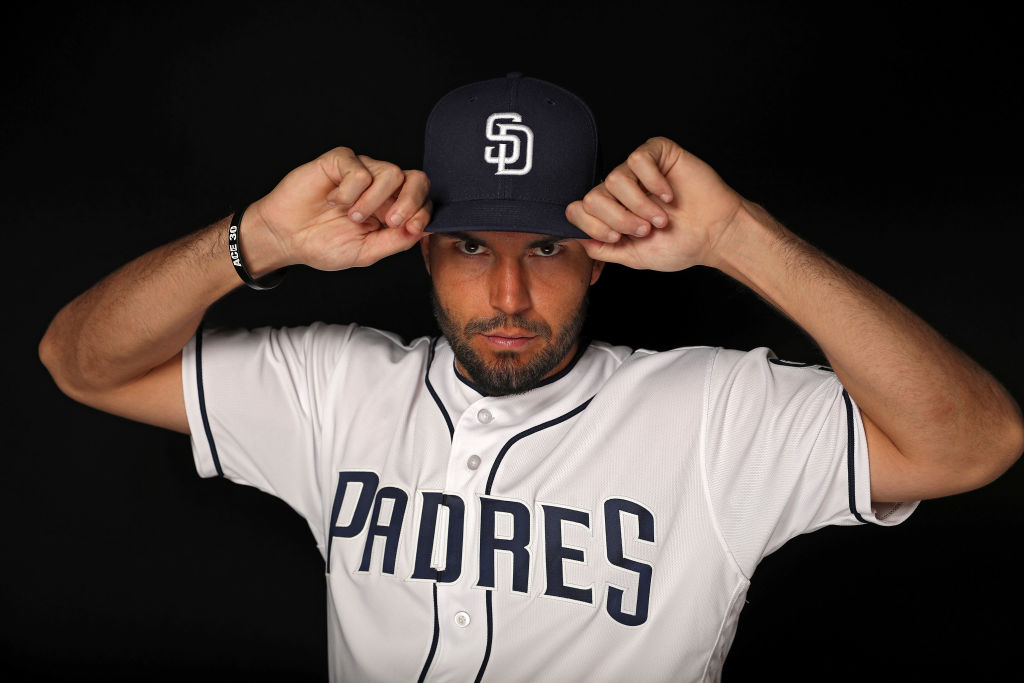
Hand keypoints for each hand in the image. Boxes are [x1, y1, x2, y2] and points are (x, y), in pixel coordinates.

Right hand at [246, 147, 431, 271]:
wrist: (286, 237)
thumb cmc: (323, 244)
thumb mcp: (366, 252)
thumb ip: (396, 241)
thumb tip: (422, 230)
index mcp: (391, 208)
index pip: (422, 200)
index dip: (423, 212)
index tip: (410, 228)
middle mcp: (381, 187)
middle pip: (416, 179)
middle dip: (411, 201)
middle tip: (391, 221)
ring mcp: (362, 171)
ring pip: (392, 173)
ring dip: (373, 201)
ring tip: (352, 216)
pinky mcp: (342, 160)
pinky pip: (360, 170)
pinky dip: (349, 192)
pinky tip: (333, 201)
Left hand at [565, 137, 743, 271]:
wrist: (715, 234)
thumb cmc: (680, 244)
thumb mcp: (634, 256)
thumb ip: (603, 250)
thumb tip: (577, 240)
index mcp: (611, 211)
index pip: (578, 210)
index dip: (593, 226)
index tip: (618, 238)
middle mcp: (620, 190)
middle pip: (593, 197)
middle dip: (619, 219)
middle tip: (645, 230)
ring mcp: (638, 170)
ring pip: (614, 179)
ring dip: (639, 205)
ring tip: (661, 217)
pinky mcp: (657, 153)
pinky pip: (638, 159)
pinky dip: (653, 183)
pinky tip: (669, 195)